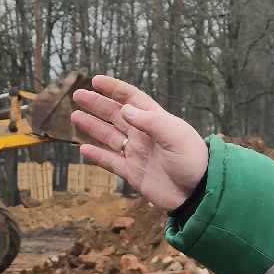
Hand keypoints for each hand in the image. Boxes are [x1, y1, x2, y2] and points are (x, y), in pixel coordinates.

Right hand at [71, 75, 208, 210]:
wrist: (197, 193)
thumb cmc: (193, 161)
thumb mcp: (176, 137)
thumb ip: (151, 122)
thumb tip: (125, 109)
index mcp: (156, 121)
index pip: (132, 99)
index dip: (115, 89)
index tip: (96, 80)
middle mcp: (144, 135)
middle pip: (116, 115)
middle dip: (97, 104)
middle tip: (77, 95)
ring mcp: (137, 154)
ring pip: (109, 136)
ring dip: (93, 126)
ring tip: (75, 116)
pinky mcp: (133, 173)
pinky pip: (110, 162)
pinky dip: (96, 156)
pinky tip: (83, 149)